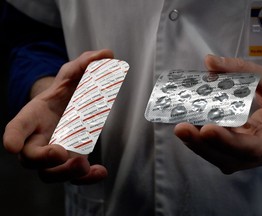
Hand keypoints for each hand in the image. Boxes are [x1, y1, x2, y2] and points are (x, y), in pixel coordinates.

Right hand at [3, 49, 113, 183]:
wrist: (69, 107)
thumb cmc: (66, 92)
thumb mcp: (74, 75)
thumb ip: (87, 64)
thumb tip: (107, 54)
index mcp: (34, 115)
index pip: (18, 126)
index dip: (13, 136)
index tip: (11, 144)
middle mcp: (39, 138)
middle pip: (29, 157)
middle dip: (42, 159)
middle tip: (61, 153)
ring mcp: (53, 154)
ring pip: (49, 174)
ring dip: (65, 173)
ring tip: (83, 164)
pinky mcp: (69, 162)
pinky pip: (72, 178)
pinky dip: (85, 179)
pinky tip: (100, 171)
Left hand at [174, 55, 261, 173]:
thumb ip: (243, 70)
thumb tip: (210, 61)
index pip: (254, 149)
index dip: (228, 142)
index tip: (206, 129)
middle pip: (231, 159)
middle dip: (203, 145)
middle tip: (181, 128)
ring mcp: (251, 154)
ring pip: (222, 157)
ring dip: (199, 144)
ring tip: (182, 126)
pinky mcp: (240, 148)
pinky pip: (220, 149)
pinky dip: (204, 139)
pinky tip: (192, 125)